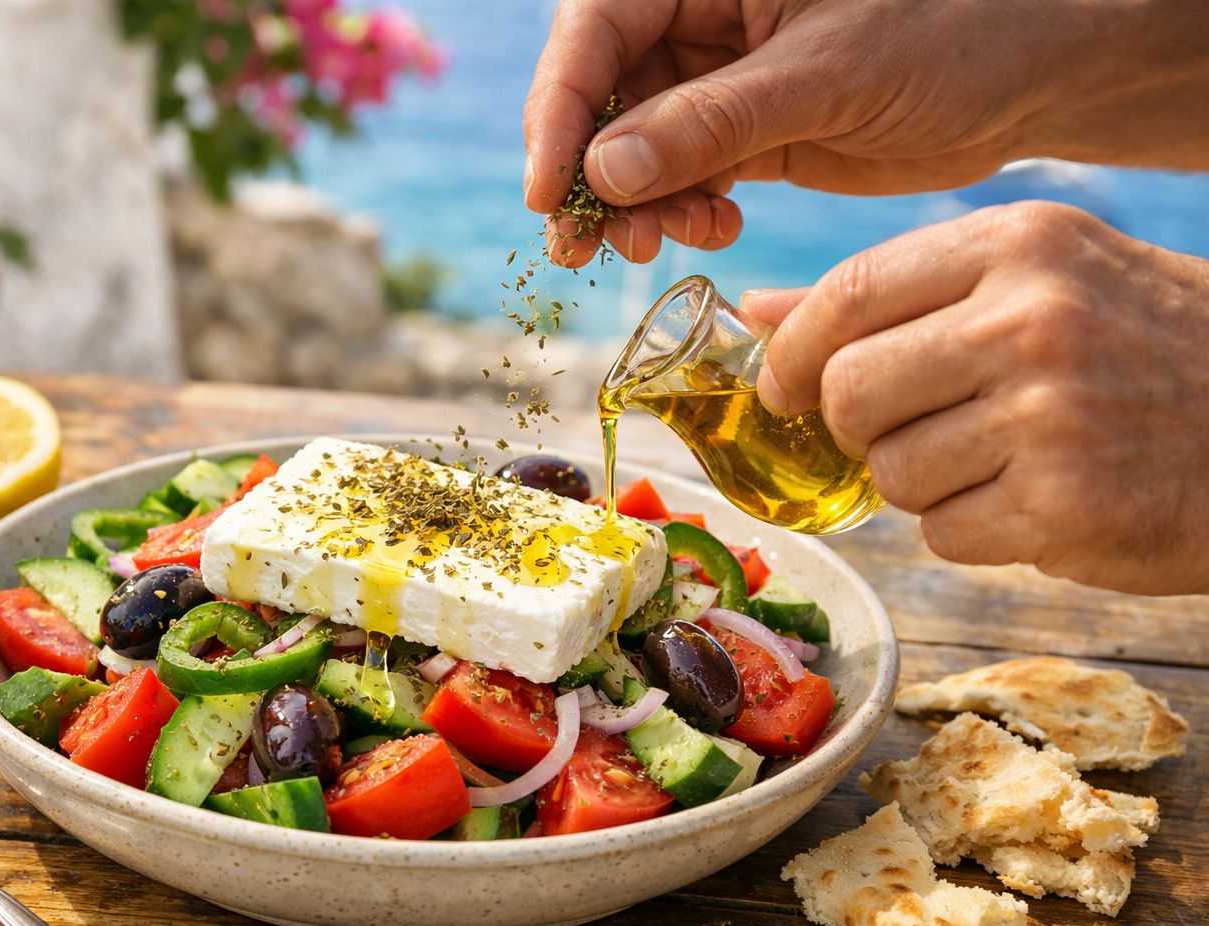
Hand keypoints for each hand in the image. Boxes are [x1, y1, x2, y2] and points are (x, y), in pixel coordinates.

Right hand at [524, 0, 1208, 267]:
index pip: (595, 29)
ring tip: (653, 247)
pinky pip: (680, 175)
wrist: (1033, 75)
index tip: (548, 192)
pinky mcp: (746, 128)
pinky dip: (679, 211)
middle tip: (590, 247)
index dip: (561, 110)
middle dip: (591, 174)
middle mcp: (700, 13)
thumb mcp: (827, 74)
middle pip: (601, 93)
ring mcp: (719, 75)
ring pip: (632, 145)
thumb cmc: (952, 31)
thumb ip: (711, 121)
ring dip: (632, 204)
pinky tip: (710, 231)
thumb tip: (602, 174)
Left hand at [745, 201, 1208, 595]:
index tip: (787, 386)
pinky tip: (1035, 499)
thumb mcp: (1039, 280)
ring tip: (1000, 459)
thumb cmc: (1143, 350)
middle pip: (850, 391)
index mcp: (1020, 246)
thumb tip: (760, 312)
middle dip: (854, 427)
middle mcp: (1032, 321)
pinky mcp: (1063, 508)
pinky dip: (971, 529)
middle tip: (900, 430)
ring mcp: (1049, 417)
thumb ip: (896, 294)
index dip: (793, 351)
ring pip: (891, 473)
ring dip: (923, 483)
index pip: (849, 294)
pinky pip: (942, 534)